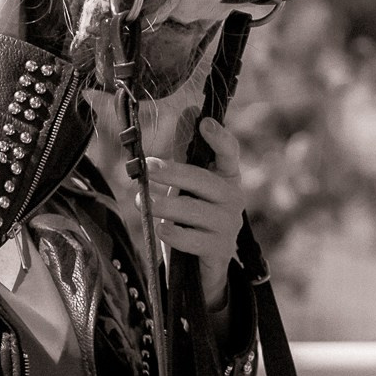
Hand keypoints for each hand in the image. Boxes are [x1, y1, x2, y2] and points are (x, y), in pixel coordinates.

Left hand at [141, 116, 246, 313]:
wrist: (203, 265)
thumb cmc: (193, 215)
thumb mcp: (188, 184)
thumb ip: (188, 152)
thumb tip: (189, 110)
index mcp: (227, 177)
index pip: (229, 153)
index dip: (219, 137)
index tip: (205, 123)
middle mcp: (234, 198)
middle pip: (202, 180)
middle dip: (172, 173)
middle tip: (146, 169)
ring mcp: (229, 225)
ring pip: (192, 210)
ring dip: (163, 205)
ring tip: (140, 200)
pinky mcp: (220, 250)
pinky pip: (191, 238)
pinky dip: (172, 232)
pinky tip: (158, 227)